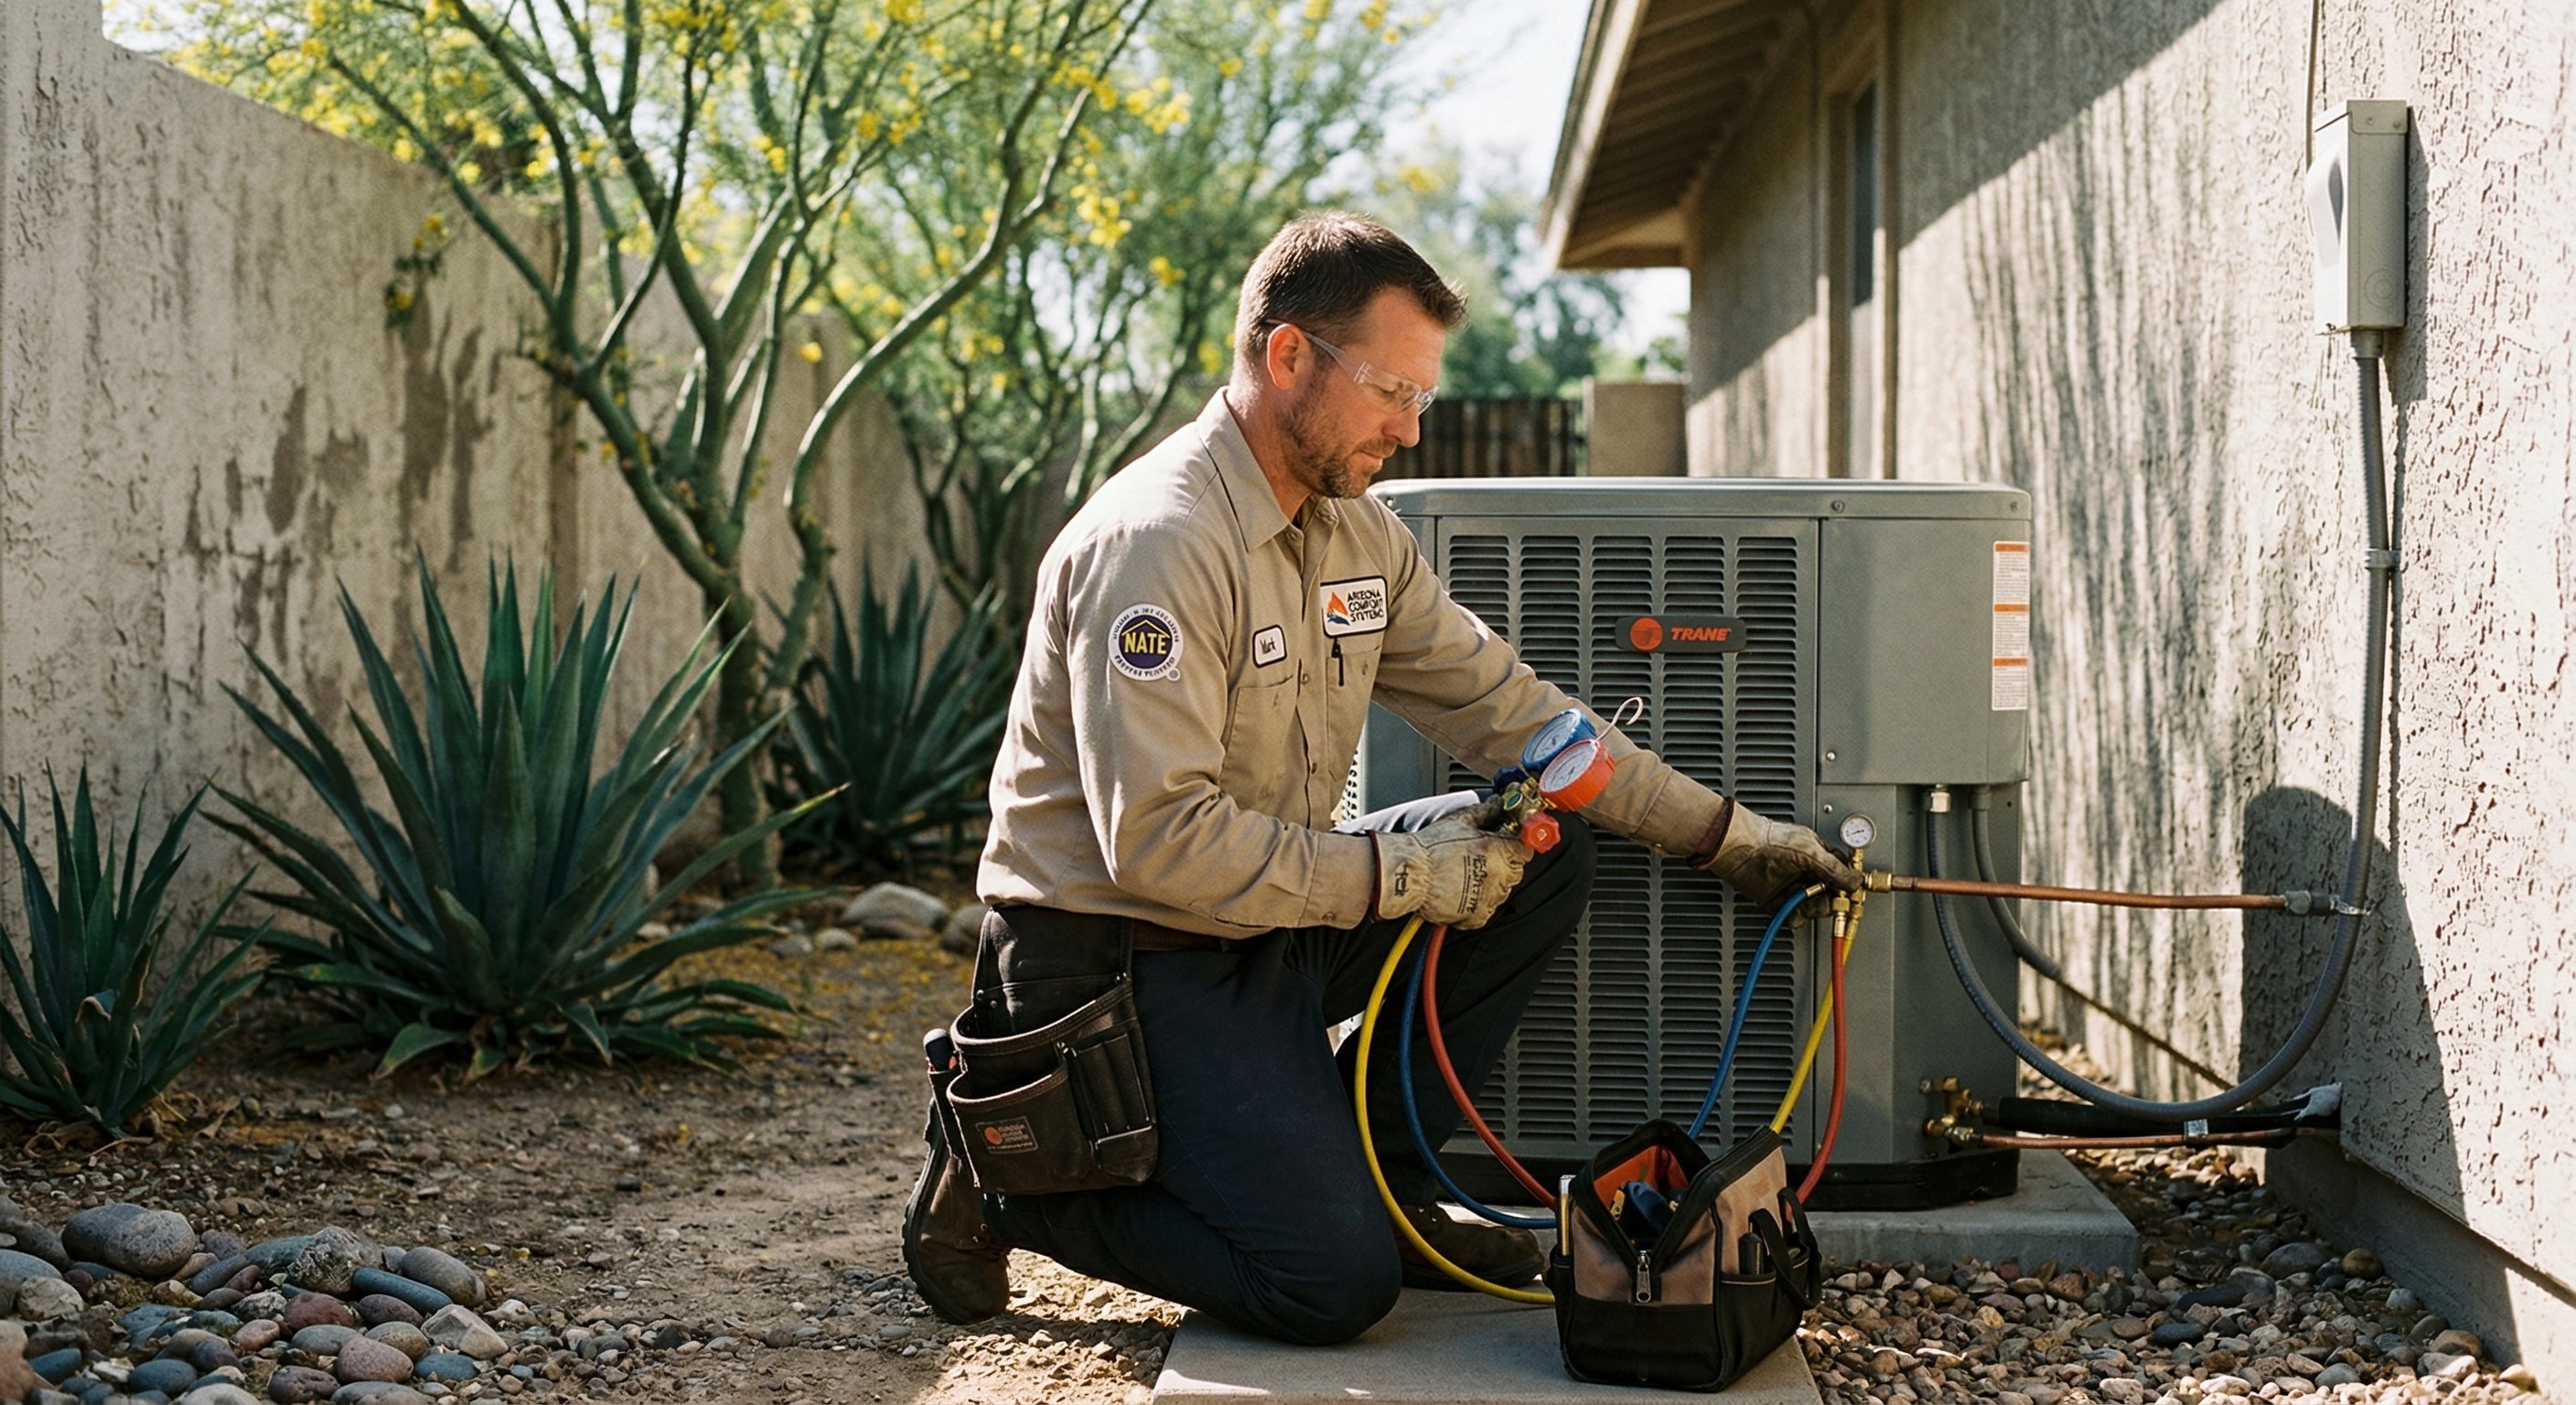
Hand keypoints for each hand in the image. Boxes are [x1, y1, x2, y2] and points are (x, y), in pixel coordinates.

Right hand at [1374, 812, 1531, 928]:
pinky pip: (1486, 910)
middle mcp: (1499, 876)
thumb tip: (1496, 805)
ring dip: (1491, 883)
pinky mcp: (1476, 915)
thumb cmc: (1430, 848)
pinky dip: (1477, 903)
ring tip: (1467, 874)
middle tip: (1482, 857)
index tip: (1507, 843)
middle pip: (1516, 870)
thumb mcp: (1460, 820)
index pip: (1525, 849)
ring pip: (1502, 890)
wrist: (1409, 873)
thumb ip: (1485, 812)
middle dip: (1504, 863)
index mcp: (1499, 851)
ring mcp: (1489, 897)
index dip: (1515, 845)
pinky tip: (1463, 891)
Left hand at [1698, 804, 1860, 906]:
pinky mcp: (1779, 901)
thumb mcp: (1809, 852)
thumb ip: (1834, 868)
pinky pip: (1795, 916)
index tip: (1852, 895)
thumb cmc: (1769, 841)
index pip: (1842, 873)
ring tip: (1803, 899)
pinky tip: (1791, 909)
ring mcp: (1793, 887)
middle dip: (1831, 900)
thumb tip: (1855, 881)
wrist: (1739, 850)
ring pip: (1815, 907)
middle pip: (1831, 894)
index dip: (1848, 885)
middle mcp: (1807, 872)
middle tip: (1826, 899)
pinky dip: (1795, 917)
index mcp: (1819, 855)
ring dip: (1812, 908)